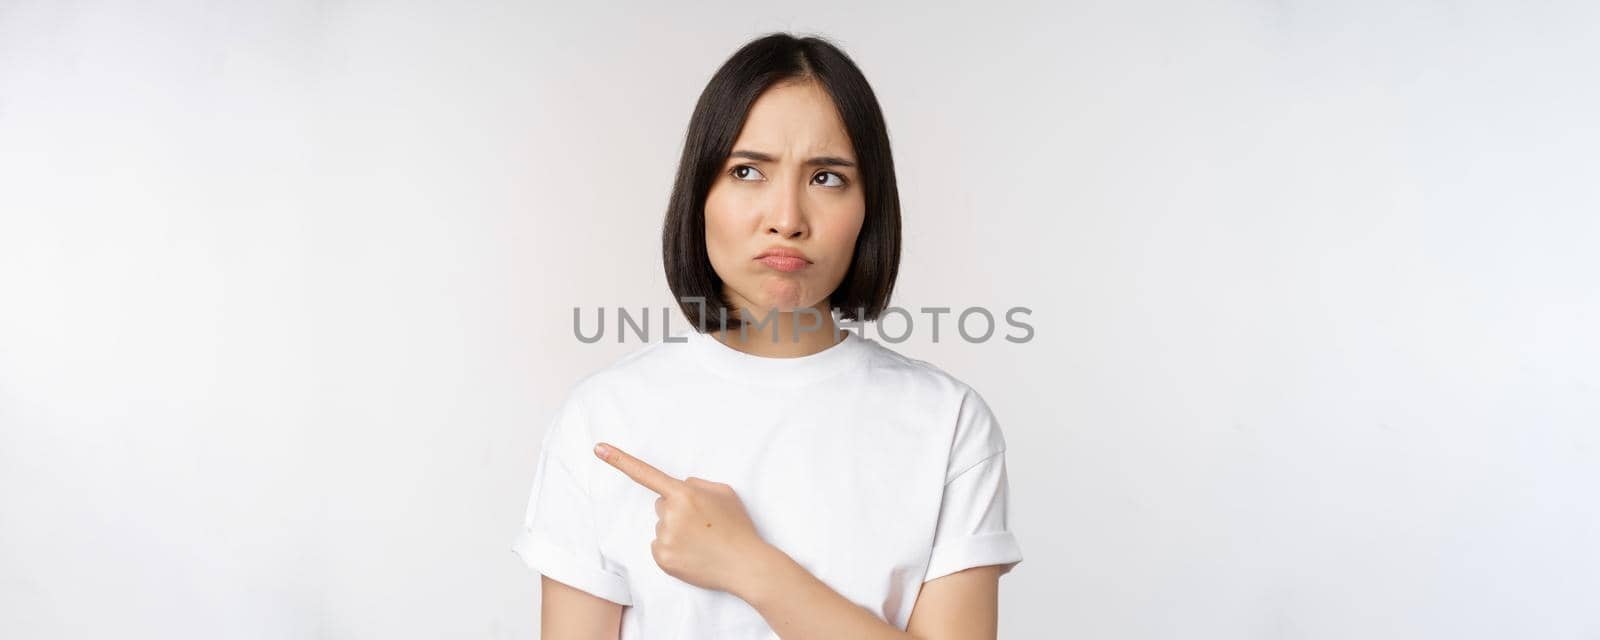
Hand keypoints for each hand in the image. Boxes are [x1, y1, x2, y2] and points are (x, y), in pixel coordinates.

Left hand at [593, 441, 772, 594]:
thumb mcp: (724, 492)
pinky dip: (673, 549)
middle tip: (703, 524)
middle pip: (661, 504)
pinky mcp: (661, 558)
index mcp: (684, 493)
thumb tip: (680, 487)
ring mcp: (664, 537)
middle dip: (677, 510)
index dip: (619, 460)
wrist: (745, 564)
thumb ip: (698, 484)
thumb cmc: (737, 526)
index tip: (597, 448)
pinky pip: (659, 546)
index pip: (645, 473)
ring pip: (661, 526)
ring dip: (676, 531)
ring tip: (702, 541)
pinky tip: (693, 554)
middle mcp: (670, 514)